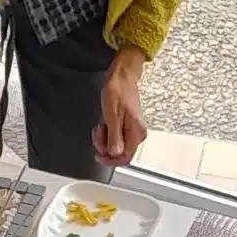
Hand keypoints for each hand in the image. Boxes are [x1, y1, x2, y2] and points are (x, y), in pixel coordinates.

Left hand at [92, 48, 147, 166]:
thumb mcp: (112, 115)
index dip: (110, 160)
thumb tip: (115, 153)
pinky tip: (104, 123)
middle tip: (98, 132)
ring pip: (116, 145)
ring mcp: (133, 130)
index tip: (98, 156)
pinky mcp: (127, 126)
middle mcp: (137, 134)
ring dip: (105, 139)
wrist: (123, 76)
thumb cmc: (118, 91)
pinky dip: (107, 133)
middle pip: (120, 153)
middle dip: (105, 146)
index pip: (125, 158)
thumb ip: (114, 136)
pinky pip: (116, 137)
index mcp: (136, 132)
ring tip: (101, 124)